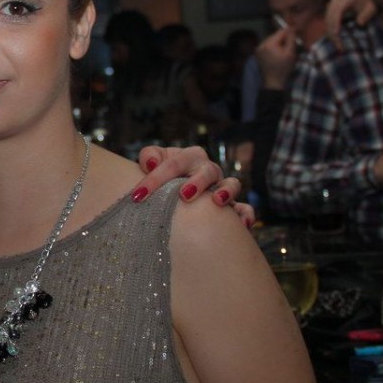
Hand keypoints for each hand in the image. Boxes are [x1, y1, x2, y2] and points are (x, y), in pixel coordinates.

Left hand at [133, 145, 254, 226]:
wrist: (178, 190)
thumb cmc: (163, 177)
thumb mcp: (153, 162)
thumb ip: (149, 157)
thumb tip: (150, 163)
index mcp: (189, 157)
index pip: (173, 164)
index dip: (154, 179)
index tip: (137, 196)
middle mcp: (208, 170)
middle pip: (208, 170)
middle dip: (197, 181)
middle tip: (183, 195)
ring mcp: (222, 187)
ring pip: (232, 184)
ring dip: (226, 192)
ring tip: (217, 201)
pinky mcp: (233, 206)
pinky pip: (246, 208)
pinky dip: (245, 215)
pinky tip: (240, 225)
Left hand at [256, 28, 298, 90]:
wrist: (273, 82)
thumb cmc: (283, 68)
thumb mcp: (290, 53)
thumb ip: (290, 39)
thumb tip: (292, 28)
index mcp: (268, 44)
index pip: (280, 32)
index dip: (289, 32)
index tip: (297, 33)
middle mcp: (261, 44)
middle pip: (275, 36)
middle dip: (284, 38)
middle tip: (292, 44)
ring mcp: (258, 49)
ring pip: (271, 41)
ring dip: (279, 43)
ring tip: (285, 50)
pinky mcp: (258, 54)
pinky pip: (268, 46)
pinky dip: (274, 47)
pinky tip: (279, 53)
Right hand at [325, 0, 377, 44]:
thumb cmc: (368, 3)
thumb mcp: (371, 8)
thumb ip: (367, 14)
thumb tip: (359, 23)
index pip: (336, 12)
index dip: (335, 24)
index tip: (337, 35)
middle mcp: (335, 1)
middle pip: (329, 19)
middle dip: (333, 34)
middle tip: (340, 47)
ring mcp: (330, 6)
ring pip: (327, 22)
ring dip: (331, 35)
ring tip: (339, 47)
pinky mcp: (328, 11)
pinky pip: (327, 23)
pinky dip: (331, 33)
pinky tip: (337, 41)